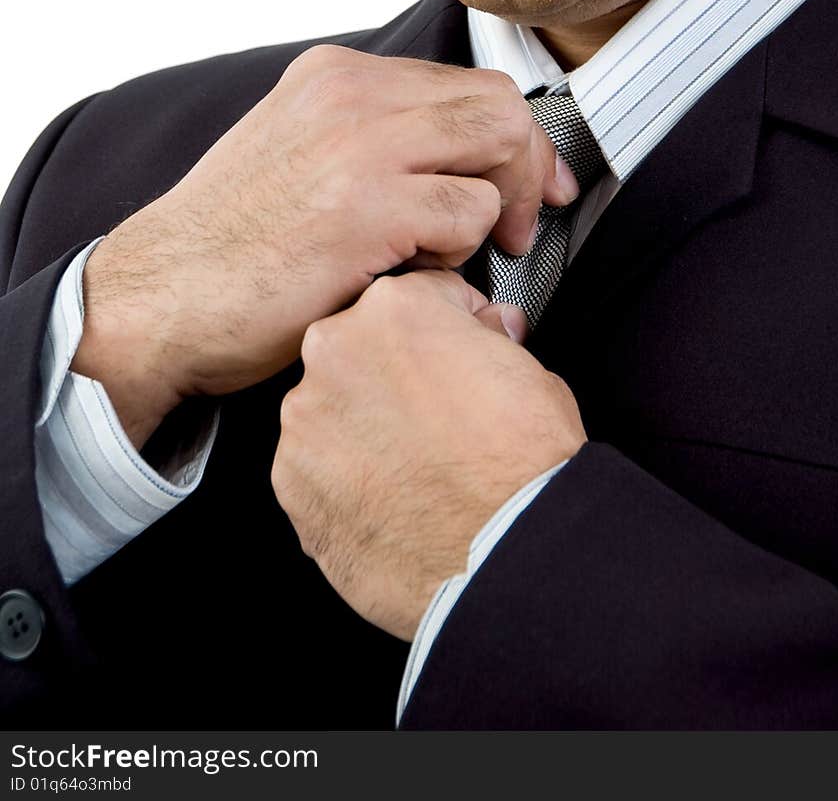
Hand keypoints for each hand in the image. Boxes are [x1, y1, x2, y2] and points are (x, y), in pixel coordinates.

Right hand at [75, 47, 578, 440]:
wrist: (160, 299)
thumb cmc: (233, 245)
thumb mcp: (299, 152)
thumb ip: (376, 136)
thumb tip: (468, 152)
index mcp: (337, 76)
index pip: (469, 84)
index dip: (516, 142)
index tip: (531, 188)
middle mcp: (352, 94)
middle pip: (499, 105)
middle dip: (526, 171)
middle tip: (515, 231)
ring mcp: (360, 144)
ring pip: (500, 146)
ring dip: (491, 213)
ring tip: (442, 254)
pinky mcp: (367, 207)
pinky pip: (471, 215)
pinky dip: (460, 253)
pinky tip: (407, 271)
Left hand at [270, 268, 586, 640]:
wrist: (505, 555)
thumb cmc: (521, 466)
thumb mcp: (531, 371)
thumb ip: (490, 338)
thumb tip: (486, 330)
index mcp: (396, 308)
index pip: (420, 297)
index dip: (451, 327)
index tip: (461, 352)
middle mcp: (337, 350)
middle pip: (364, 346)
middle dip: (397, 373)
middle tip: (441, 415)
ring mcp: (306, 418)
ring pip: (333, 407)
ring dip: (365, 427)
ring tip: (416, 467)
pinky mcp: (290, 480)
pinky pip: (314, 466)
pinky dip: (344, 480)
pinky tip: (389, 499)